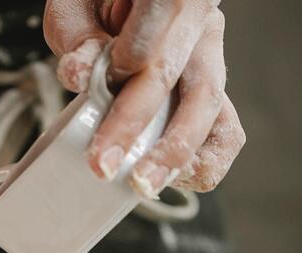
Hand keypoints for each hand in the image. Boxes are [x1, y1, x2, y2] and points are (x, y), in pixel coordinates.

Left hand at [44, 0, 245, 197]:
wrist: (130, 0)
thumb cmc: (102, 1)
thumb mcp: (78, 4)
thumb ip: (77, 35)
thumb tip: (80, 73)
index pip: (151, 43)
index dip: (121, 74)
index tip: (90, 94)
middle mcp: (201, 27)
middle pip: (183, 85)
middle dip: (141, 132)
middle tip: (106, 167)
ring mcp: (211, 60)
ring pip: (213, 112)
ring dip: (177, 156)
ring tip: (144, 184)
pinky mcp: (212, 92)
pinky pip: (225, 133)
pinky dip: (201, 161)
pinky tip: (168, 176)